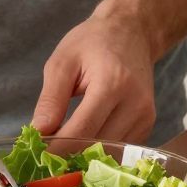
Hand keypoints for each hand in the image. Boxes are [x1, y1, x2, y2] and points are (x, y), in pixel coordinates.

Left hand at [31, 7, 156, 141]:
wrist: (133, 32)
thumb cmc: (93, 42)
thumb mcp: (63, 61)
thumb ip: (51, 99)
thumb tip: (39, 132)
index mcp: (112, 84)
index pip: (82, 130)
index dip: (58, 147)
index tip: (38, 155)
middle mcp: (135, 103)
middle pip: (97, 144)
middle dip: (69, 153)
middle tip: (46, 152)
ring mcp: (146, 116)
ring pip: (109, 151)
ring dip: (84, 153)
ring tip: (63, 143)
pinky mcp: (148, 124)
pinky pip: (120, 148)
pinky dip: (100, 147)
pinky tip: (85, 137)